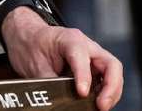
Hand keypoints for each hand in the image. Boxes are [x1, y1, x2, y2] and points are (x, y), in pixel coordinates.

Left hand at [2, 7, 122, 110]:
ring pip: (113, 74)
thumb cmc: (32, 47)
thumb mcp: (35, 65)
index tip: (82, 93)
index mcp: (70, 39)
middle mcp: (87, 46)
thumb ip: (50, 82)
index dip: (84, 76)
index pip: (82, 57)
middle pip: (111, 65)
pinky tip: (97, 103)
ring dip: (110, 93)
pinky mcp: (93, 68)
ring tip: (100, 107)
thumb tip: (59, 101)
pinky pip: (106, 80)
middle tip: (101, 105)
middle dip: (110, 87)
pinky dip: (105, 93)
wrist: (29, 38)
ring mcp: (93, 57)